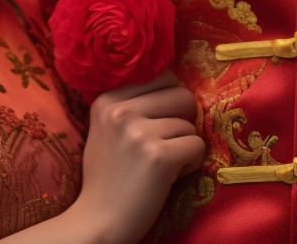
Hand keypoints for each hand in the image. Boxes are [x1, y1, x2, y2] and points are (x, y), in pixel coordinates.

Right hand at [70, 70, 205, 242]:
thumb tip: (174, 82)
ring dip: (185, 146)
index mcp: (107, 99)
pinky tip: (172, 176)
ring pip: (191, 124)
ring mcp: (139, 133)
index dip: (169, 102)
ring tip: (164, 165)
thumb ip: (131, 104)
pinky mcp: (159, 157)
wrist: (99, 221)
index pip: (162, 76)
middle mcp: (120, 111)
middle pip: (182, 94)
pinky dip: (192, 164)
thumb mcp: (107, 128)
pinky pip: (197, 146)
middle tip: (167, 144)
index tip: (158, 124)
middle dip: (183, 120)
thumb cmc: (108, 176)